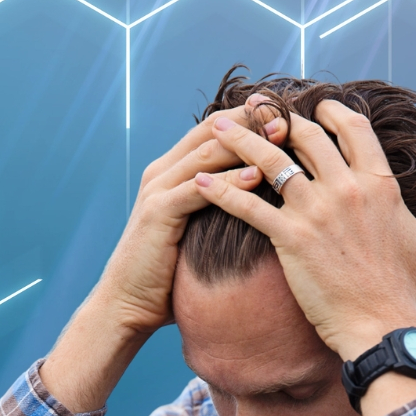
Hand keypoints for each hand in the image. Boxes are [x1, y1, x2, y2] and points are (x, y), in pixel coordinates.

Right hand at [40, 102, 284, 411]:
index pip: (215, 129)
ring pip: (206, 153)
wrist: (128, 303)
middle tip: (288, 113)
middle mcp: (163, 171)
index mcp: (173, 170)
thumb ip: (221, 207)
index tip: (286, 111)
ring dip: (246, 143)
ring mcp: (158, 189)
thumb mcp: (199, 230)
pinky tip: (258, 176)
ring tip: (281, 135)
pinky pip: (198, 189)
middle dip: (251, 120)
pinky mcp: (157, 213)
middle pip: (212, 130)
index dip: (250, 117)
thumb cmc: (169, 273)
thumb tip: (262, 200)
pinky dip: (229, 181)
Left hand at [193, 100, 415, 360]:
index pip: (352, 129)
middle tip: (255, 111)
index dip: (329, 112)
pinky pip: (247, 205)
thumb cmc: (409, 295)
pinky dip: (219, 191)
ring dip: (238, 139)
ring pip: (269, 159)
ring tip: (215, 128)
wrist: (384, 329)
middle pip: (305, 135)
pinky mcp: (290, 237)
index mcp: (381, 185)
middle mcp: (348, 188)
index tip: (313, 108)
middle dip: (276, 118)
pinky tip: (198, 184)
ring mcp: (317, 210)